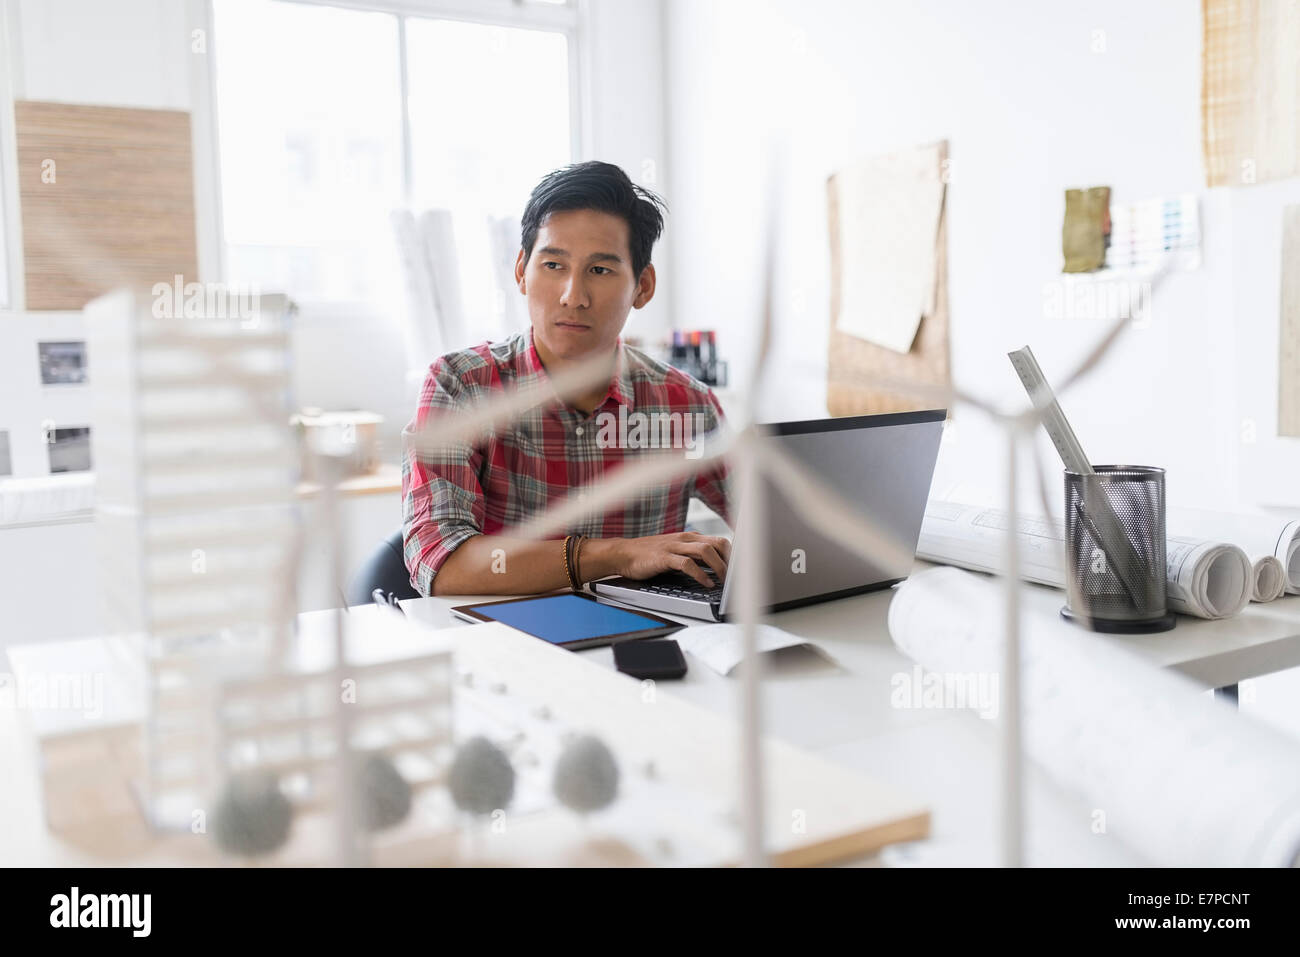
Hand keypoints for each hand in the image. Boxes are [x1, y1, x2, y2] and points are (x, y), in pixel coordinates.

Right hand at [613, 531, 730, 587]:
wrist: (623, 553)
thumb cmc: (649, 555)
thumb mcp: (675, 551)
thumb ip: (693, 555)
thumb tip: (714, 568)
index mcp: (689, 537)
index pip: (719, 541)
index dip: (732, 555)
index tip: (739, 570)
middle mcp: (685, 538)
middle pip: (717, 543)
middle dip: (729, 560)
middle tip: (734, 577)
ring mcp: (674, 547)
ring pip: (705, 551)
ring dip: (718, 567)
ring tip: (723, 581)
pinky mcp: (664, 558)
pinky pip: (687, 564)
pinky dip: (700, 574)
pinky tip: (706, 583)